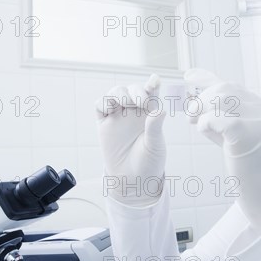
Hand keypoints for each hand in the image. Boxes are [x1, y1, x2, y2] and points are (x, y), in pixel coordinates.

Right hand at [95, 75, 166, 205]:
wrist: (132, 180)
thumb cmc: (149, 162)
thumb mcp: (155, 145)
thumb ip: (155, 127)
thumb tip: (160, 110)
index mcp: (150, 113)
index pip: (151, 94)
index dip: (152, 84)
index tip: (155, 81)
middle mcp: (134, 111)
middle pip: (132, 90)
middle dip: (136, 90)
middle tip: (141, 101)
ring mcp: (118, 116)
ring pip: (115, 93)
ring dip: (120, 92)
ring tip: (126, 102)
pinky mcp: (104, 123)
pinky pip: (100, 105)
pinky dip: (103, 102)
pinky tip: (110, 108)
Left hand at [184, 69, 260, 230]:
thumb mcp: (244, 147)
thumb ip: (227, 129)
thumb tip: (201, 114)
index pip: (233, 87)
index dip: (207, 78)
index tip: (189, 75)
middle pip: (225, 89)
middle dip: (201, 98)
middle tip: (190, 116)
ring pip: (222, 99)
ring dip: (202, 109)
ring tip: (198, 125)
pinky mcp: (251, 136)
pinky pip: (220, 118)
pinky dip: (206, 122)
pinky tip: (205, 132)